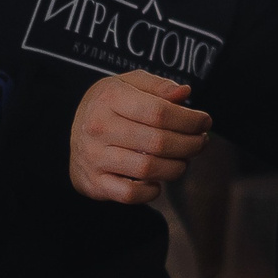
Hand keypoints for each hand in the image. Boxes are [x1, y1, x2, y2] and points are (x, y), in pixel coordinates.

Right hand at [68, 70, 211, 203]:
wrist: (72, 131)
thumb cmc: (110, 105)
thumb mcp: (130, 83)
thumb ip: (158, 86)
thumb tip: (184, 92)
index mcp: (110, 99)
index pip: (160, 112)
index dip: (189, 120)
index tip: (205, 122)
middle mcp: (98, 128)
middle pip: (158, 142)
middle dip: (190, 145)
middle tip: (201, 142)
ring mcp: (94, 158)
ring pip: (148, 169)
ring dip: (177, 168)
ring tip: (185, 160)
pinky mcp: (93, 183)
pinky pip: (130, 195)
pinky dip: (151, 192)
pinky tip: (159, 181)